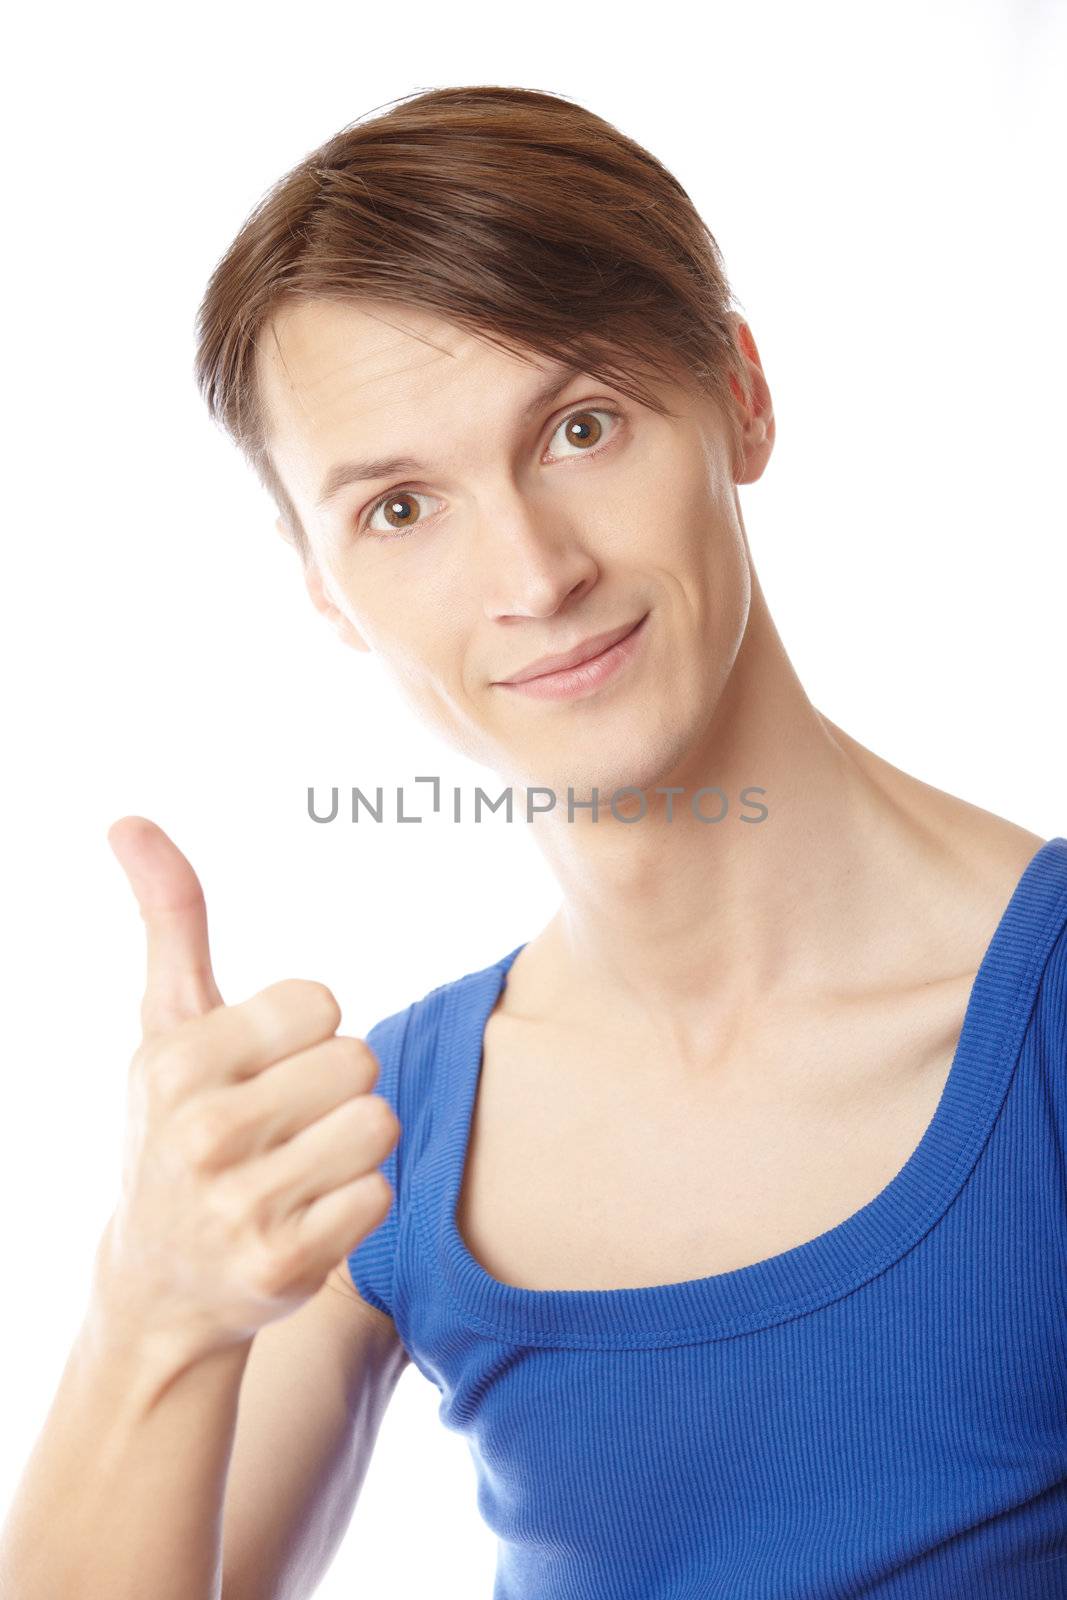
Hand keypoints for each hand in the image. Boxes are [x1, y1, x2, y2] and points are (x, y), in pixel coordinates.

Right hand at [96, 817, 398, 1358]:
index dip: (305, 1030)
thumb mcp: (167, 1023)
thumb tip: (130, 819)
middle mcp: (203, 1133)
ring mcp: (241, 1205)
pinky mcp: (282, 1266)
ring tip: (301, 1164)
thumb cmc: (176, 1125)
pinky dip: (356, 1201)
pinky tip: (306, 1214)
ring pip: (377, 1124)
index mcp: (178, 1060)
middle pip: (358, 1060)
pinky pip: (380, 1194)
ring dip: (353, 1142)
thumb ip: (172, 919)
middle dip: (334, 1086)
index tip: (265, 1065)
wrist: (159, 1283)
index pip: (319, 1001)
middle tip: (285, 1123)